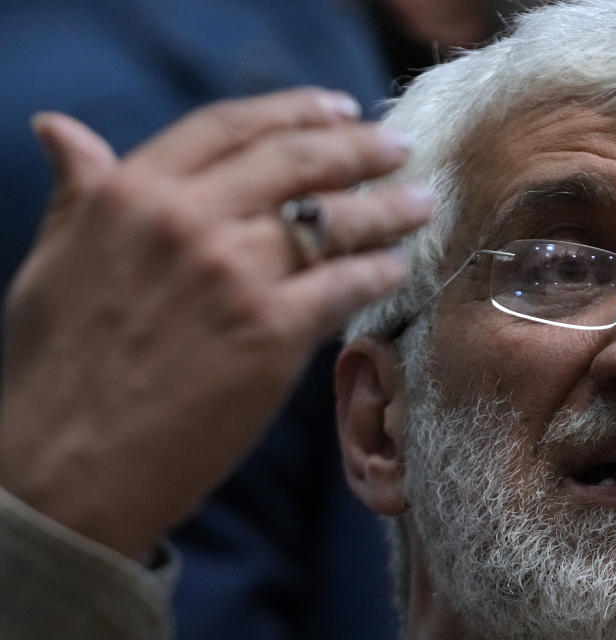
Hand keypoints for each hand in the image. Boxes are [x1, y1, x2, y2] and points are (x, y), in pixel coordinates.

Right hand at [0, 88, 430, 558]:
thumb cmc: (55, 371)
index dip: (294, 110)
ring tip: (422, 202)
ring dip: (390, 207)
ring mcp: (236, 275)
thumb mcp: (53, 262)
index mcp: (132, 193)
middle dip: (361, 147)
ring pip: (334, 221)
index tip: (338, 107)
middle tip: (400, 147)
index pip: (230, 126)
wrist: (68, 468)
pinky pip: (346, 285)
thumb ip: (81, 194)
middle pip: (299, 162)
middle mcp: (188, 220)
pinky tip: (399, 268)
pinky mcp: (273, 333)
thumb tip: (61, 131)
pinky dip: (381, 272)